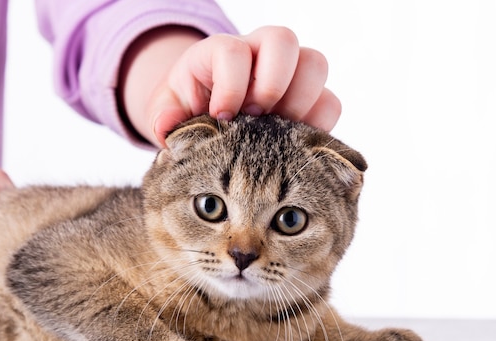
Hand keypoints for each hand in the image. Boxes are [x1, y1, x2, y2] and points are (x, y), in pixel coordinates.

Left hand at [118, 26, 341, 147]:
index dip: (231, 84)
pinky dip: (318, 126)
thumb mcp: (171, 111)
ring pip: (316, 64)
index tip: (221, 117)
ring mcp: (290, 74)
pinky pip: (330, 103)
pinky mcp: (311, 99)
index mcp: (222, 52)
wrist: (210, 112)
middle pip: (284, 40)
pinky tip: (293, 146)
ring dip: (301, 102)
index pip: (233, 51)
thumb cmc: (191, 108)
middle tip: (256, 119)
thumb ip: (165, 118)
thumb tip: (168, 128)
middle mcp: (261, 53)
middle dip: (272, 84)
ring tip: (277, 134)